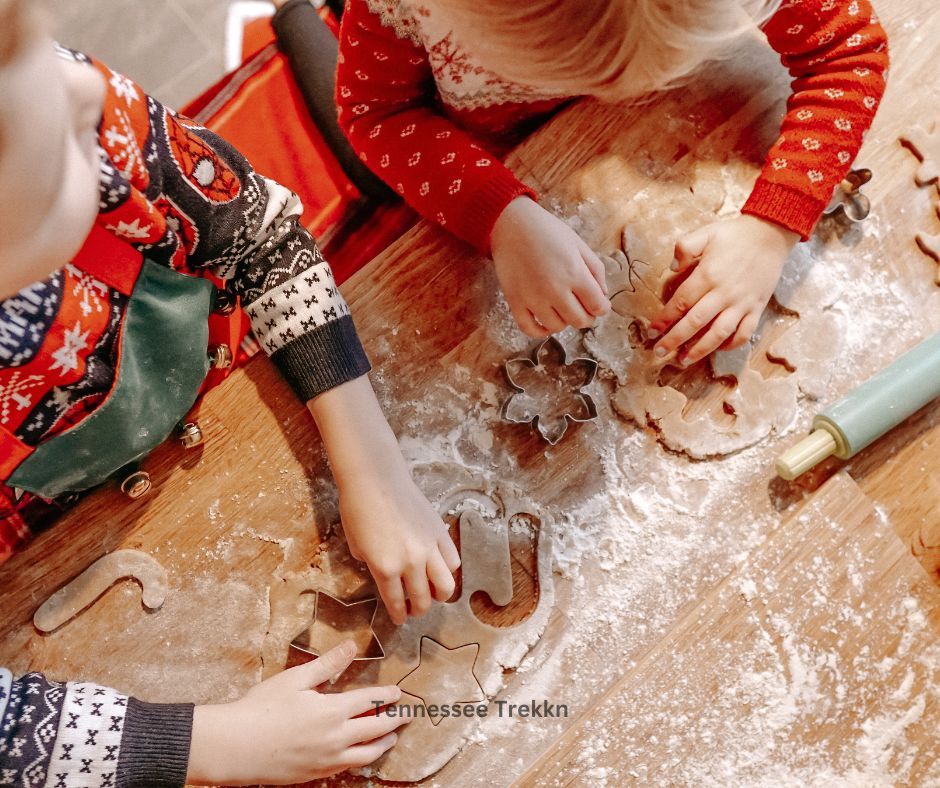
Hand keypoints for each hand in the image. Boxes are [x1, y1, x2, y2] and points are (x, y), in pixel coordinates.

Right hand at [187, 641, 403, 784]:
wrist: (235, 748)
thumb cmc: (261, 708)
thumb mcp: (296, 679)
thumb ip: (327, 664)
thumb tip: (351, 646)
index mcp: (332, 711)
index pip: (371, 702)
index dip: (387, 696)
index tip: (398, 692)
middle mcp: (335, 738)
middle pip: (376, 729)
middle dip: (395, 721)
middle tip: (408, 716)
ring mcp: (326, 760)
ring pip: (366, 755)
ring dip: (382, 744)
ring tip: (391, 738)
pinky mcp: (314, 775)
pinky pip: (347, 767)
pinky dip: (361, 758)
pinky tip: (360, 753)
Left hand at [307, 376, 460, 625]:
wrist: (375, 479)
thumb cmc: (358, 509)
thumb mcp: (356, 545)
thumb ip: (371, 566)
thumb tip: (385, 575)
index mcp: (385, 567)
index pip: (396, 602)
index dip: (398, 615)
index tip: (399, 619)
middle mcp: (410, 562)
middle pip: (422, 599)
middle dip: (418, 609)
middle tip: (414, 609)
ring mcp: (429, 548)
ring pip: (445, 586)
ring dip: (439, 595)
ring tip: (433, 594)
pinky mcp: (440, 533)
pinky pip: (452, 561)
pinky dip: (448, 570)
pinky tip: (439, 569)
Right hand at [490, 197, 610, 336]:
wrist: (511, 225)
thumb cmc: (547, 231)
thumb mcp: (579, 244)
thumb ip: (596, 270)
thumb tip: (602, 295)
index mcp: (576, 274)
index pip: (598, 306)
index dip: (602, 307)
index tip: (599, 303)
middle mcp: (555, 290)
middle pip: (580, 321)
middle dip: (587, 317)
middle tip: (583, 308)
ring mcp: (534, 299)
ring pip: (557, 327)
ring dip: (564, 321)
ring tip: (562, 308)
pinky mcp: (515, 302)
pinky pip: (530, 329)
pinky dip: (540, 331)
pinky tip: (545, 322)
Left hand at [648, 215, 798, 365]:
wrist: (772, 233)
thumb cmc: (735, 234)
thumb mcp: (706, 233)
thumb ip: (685, 247)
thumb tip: (671, 268)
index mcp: (708, 275)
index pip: (681, 303)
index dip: (664, 319)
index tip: (651, 331)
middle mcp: (724, 293)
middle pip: (694, 323)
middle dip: (674, 340)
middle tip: (658, 352)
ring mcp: (742, 303)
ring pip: (718, 333)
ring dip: (699, 350)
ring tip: (683, 360)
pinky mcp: (757, 308)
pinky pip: (744, 333)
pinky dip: (731, 344)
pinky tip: (717, 349)